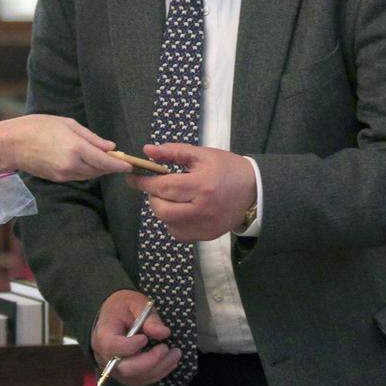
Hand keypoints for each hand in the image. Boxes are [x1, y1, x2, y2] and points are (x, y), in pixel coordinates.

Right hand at [5, 115, 130, 180]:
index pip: (105, 161)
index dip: (119, 165)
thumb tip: (110, 147)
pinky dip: (86, 171)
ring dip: (99, 169)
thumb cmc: (39, 126)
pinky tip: (87, 162)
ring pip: (89, 175)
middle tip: (120, 159)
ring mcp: (64, 174)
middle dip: (110, 166)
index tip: (130, 165)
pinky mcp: (57, 179)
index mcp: (76, 148)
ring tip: (105, 160)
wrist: (12, 144)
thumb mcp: (68, 124)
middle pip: (99, 170)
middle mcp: (72, 164)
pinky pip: (78, 176)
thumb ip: (92, 137)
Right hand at [91, 289, 179, 385]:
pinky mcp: (125, 375)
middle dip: (150, 361)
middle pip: (126, 369)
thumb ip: (149, 318)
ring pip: (136, 378)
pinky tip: (170, 361)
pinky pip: (141, 379)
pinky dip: (158, 372)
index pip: (113, 347)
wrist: (113, 315)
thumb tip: (164, 333)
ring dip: (159, 369)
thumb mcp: (135, 304)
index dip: (130, 346)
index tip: (145, 338)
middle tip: (166, 348)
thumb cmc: (123, 307)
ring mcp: (115, 369)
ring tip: (175, 354)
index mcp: (103, 335)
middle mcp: (105, 357)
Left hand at [126, 144, 255, 241]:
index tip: (131, 177)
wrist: (254, 190)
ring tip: (171, 197)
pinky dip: (173, 222)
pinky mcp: (207, 235)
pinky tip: (180, 210)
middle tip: (157, 187)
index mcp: (202, 185)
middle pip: (163, 210)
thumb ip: (173, 152)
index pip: (164, 186)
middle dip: (153, 197)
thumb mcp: (202, 154)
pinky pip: (179, 234)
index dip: (144, 183)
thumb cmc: (226, 168)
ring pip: (168, 224)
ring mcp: (205, 225)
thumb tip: (147, 150)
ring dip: (162, 210)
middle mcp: (203, 209)